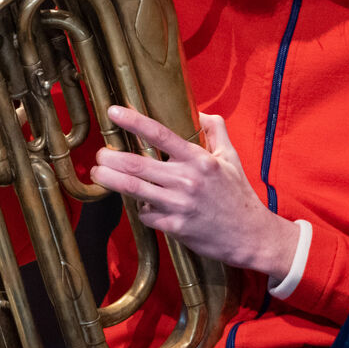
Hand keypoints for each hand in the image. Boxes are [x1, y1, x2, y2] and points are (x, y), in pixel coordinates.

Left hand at [90, 106, 299, 280]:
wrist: (250, 235)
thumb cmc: (238, 195)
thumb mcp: (232, 157)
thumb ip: (217, 131)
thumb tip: (202, 113)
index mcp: (199, 160)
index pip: (161, 135)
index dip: (134, 122)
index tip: (113, 112)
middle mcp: (187, 180)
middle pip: (138, 164)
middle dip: (111, 157)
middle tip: (99, 154)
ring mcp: (180, 205)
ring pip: (135, 189)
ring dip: (111, 180)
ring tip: (98, 173)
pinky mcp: (176, 227)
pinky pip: (147, 215)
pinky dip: (141, 209)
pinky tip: (142, 205)